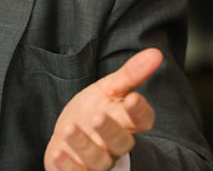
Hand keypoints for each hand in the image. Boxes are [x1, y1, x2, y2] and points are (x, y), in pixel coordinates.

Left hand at [44, 48, 161, 170]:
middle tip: (97, 116)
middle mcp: (114, 144)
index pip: (142, 120)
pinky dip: (66, 165)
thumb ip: (132, 74)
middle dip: (109, 131)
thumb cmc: (93, 109)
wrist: (68, 134)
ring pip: (98, 160)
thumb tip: (156, 53)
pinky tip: (56, 152)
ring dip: (83, 145)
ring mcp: (97, 161)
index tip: (133, 98)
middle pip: (121, 142)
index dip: (140, 112)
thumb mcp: (109, 88)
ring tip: (68, 129)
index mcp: (125, 122)